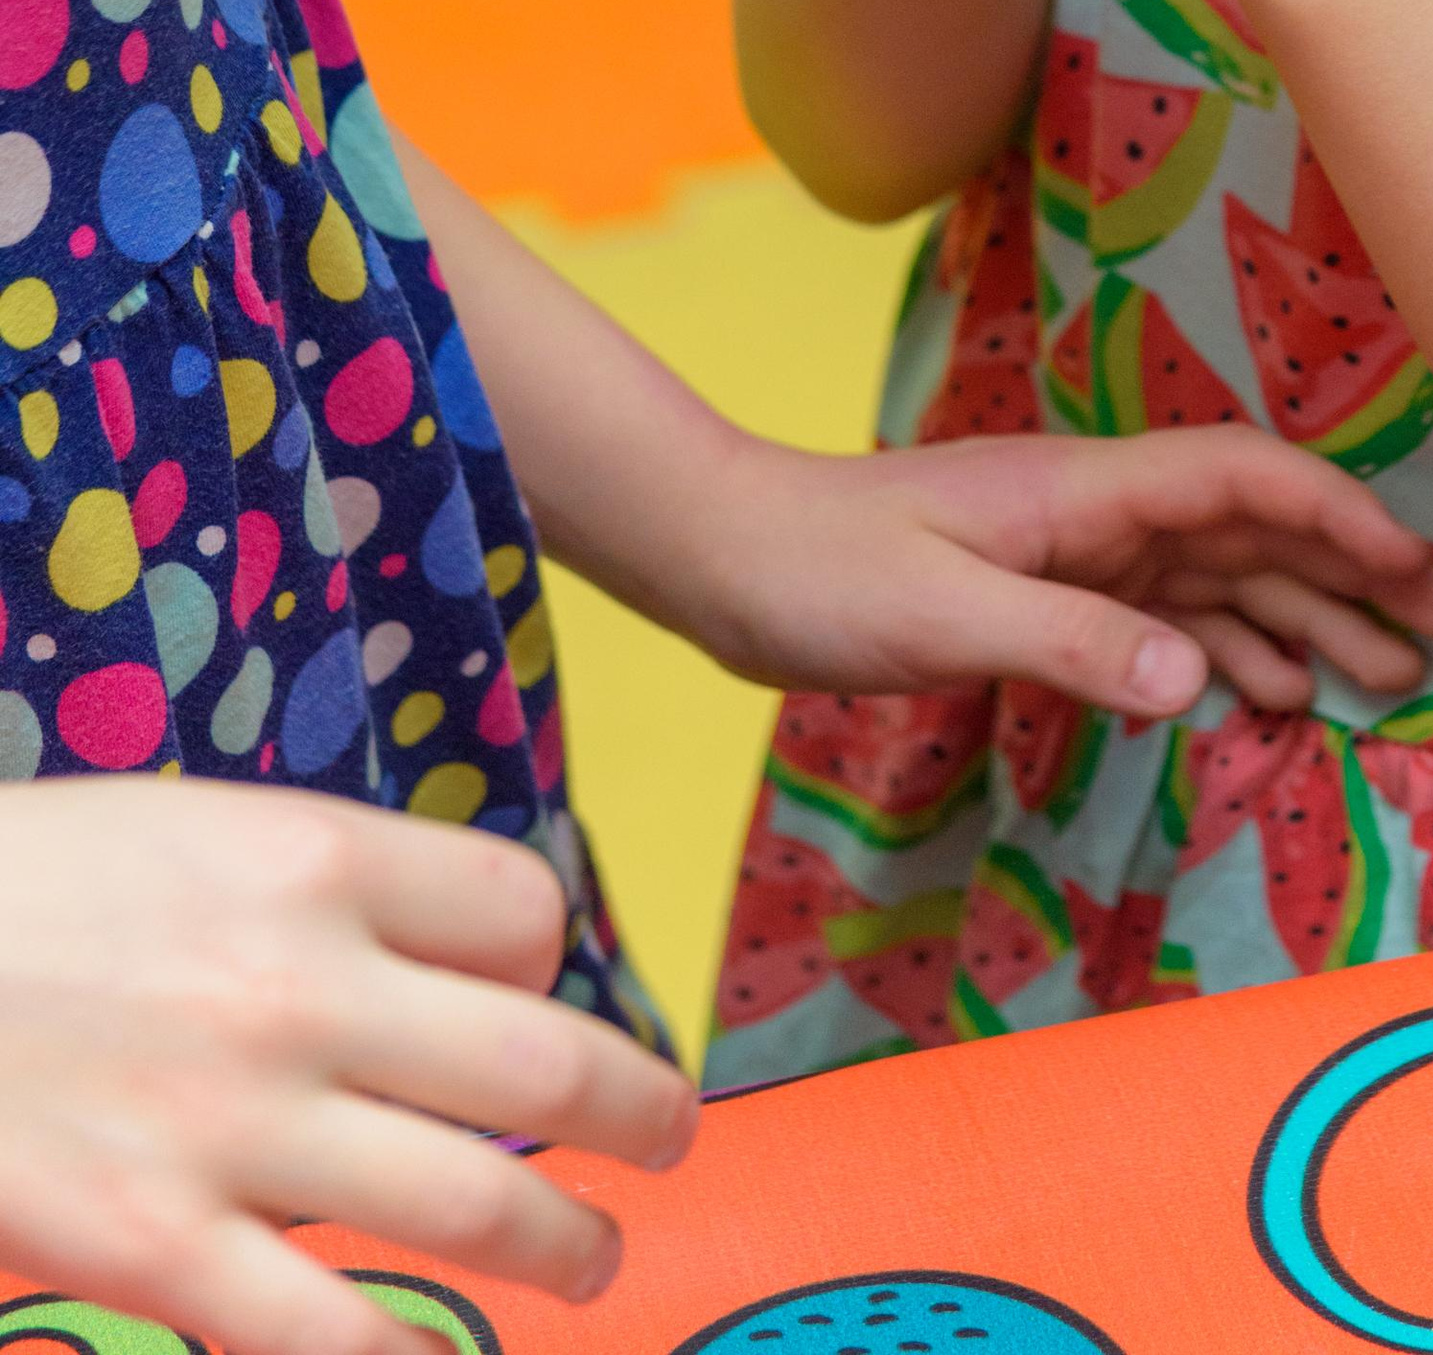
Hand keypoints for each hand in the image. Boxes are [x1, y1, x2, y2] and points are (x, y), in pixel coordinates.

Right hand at [0, 785, 692, 1354]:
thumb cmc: (24, 893)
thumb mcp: (187, 829)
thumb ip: (315, 890)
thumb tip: (439, 962)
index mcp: (311, 860)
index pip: (523, 917)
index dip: (552, 966)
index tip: (540, 999)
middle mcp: (300, 986)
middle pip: (544, 1062)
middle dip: (639, 1111)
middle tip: (668, 1138)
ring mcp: (234, 1129)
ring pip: (477, 1203)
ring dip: (567, 1247)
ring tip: (592, 1264)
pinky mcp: (155, 1253)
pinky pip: (335, 1334)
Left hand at [679, 426, 1432, 713]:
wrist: (727, 557)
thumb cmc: (823, 572)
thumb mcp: (944, 620)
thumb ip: (1075, 645)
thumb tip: (1203, 681)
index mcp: (1088, 490)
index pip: (1246, 483)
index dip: (1341, 518)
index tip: (1420, 568)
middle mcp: (1099, 510)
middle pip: (1256, 530)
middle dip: (1355, 574)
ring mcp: (1076, 551)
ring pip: (1222, 577)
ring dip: (1305, 619)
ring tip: (1388, 677)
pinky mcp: (1046, 595)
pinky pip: (1167, 618)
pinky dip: (1229, 650)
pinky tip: (1268, 693)